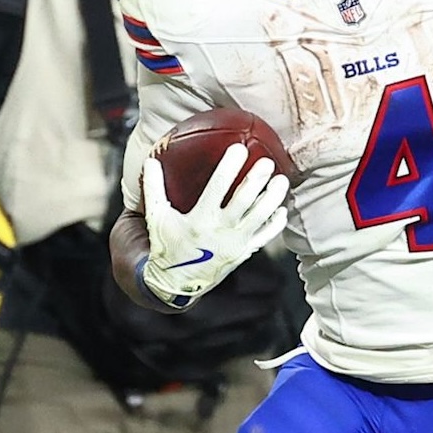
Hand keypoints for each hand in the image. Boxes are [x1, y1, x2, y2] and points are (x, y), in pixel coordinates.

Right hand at [139, 142, 288, 305]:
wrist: (175, 284)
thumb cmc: (165, 245)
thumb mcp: (156, 217)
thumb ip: (153, 188)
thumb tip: (150, 160)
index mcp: (200, 219)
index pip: (217, 188)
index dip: (229, 168)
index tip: (239, 148)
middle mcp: (221, 231)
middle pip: (245, 201)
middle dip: (257, 180)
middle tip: (266, 162)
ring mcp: (235, 243)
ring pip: (260, 217)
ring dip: (273, 198)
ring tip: (282, 180)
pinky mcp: (244, 253)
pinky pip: (264, 237)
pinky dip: (275, 224)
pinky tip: (282, 210)